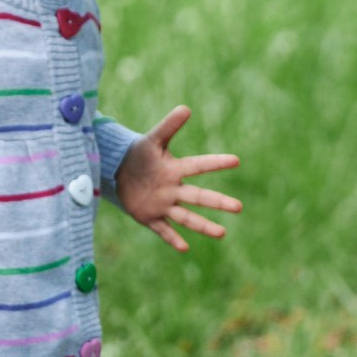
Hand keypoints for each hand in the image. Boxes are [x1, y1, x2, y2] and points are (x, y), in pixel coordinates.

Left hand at [116, 105, 241, 252]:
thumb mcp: (152, 140)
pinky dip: (173, 239)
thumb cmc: (138, 155)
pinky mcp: (150, 217)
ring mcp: (163, 205)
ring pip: (186, 217)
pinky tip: (185, 248)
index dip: (216, 163)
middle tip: (239, 207)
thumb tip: (186, 108)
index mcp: (175, 170)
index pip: (199, 165)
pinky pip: (163, 230)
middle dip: (218, 202)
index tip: (236, 160)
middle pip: (198, 197)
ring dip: (203, 225)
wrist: (117, 172)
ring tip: (222, 233)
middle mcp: (174, 189)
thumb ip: (169, 126)